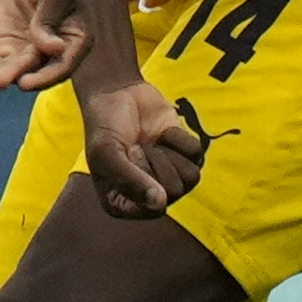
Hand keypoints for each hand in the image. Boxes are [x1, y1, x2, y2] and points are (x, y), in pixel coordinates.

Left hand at [0, 0, 95, 103]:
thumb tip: (53, 49)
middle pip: (34, 70)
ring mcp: (28, 52)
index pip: (63, 65)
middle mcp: (52, 52)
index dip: (45, 77)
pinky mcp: (7, 48)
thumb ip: (49, 18)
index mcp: (74, 40)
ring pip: (13, 72)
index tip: (25, 82)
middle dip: (15, 77)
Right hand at [78, 74, 205, 220]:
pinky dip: (178, 138)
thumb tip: (161, 203)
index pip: (153, 208)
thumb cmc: (104, 127)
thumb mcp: (106, 153)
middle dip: (156, 162)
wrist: (118, 93)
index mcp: (124, 203)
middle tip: (138, 147)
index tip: (128, 156)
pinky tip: (162, 134)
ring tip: (150, 143)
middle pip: (175, 191)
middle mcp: (149, 196)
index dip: (146, 179)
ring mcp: (170, 176)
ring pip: (191, 177)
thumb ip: (129, 181)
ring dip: (169, 153)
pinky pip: (196, 154)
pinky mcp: (185, 155)